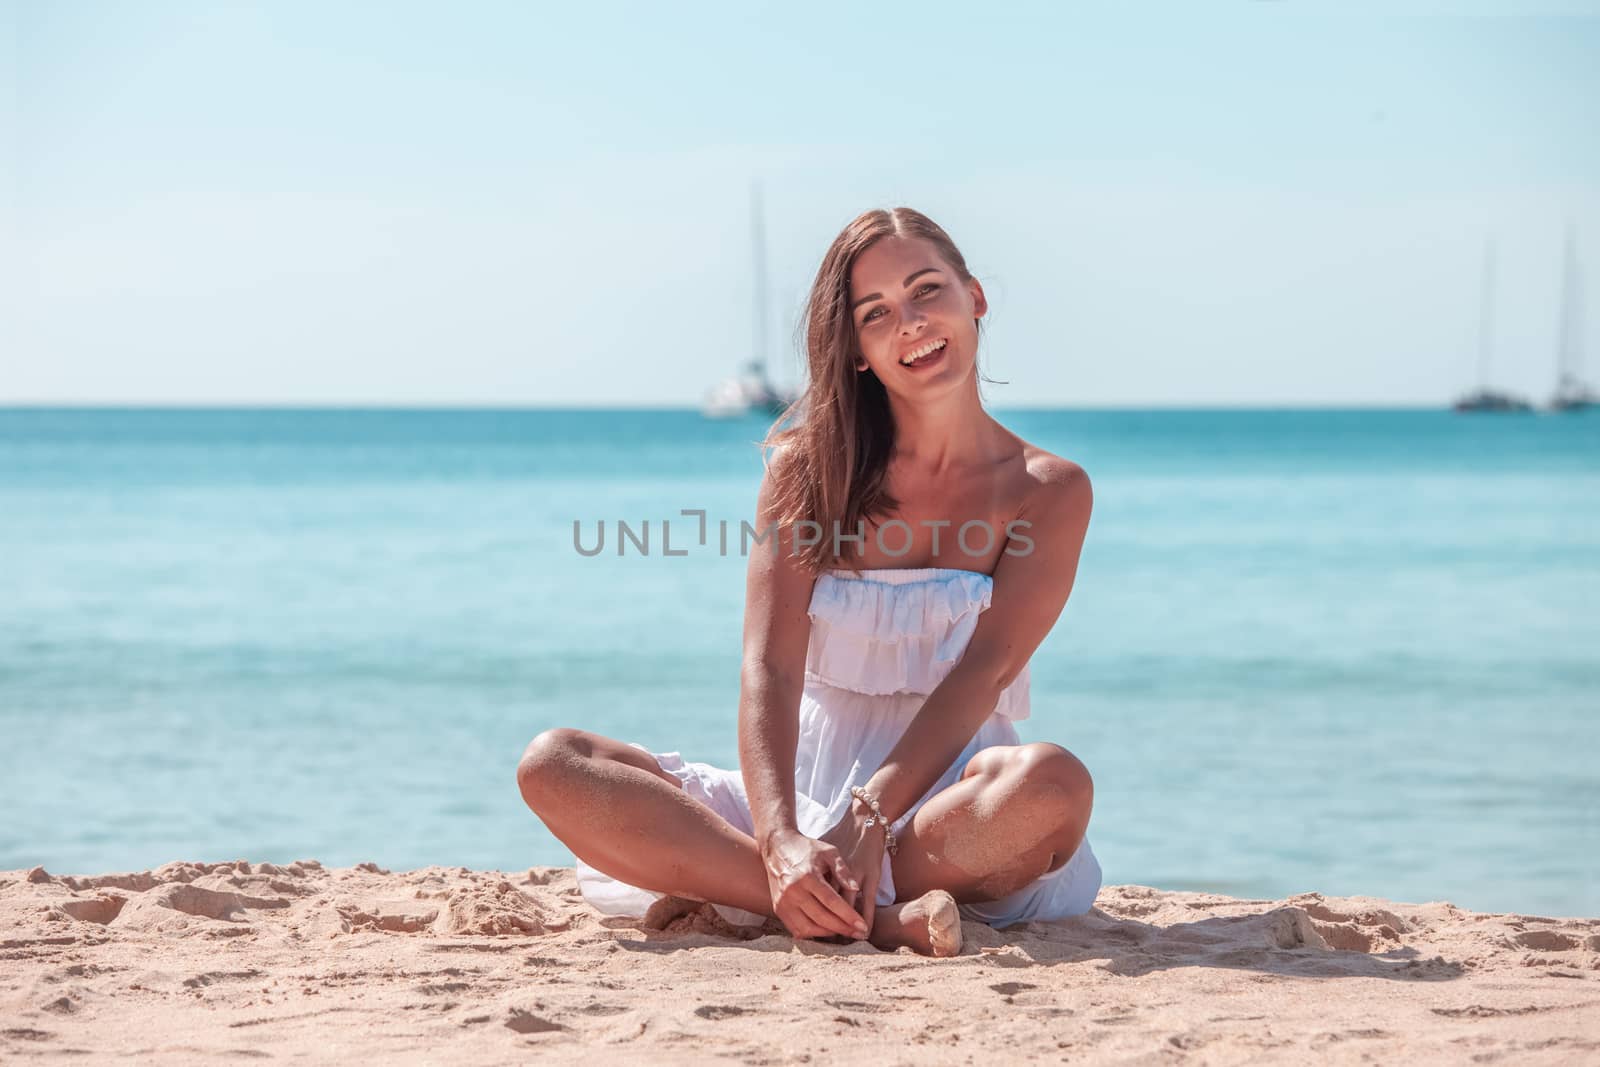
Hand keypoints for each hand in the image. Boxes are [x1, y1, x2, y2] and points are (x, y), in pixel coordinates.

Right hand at [758, 828, 870, 941]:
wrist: (777, 847)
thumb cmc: (807, 849)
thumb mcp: (829, 851)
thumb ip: (843, 870)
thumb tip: (856, 889)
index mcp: (807, 876)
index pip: (831, 902)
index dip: (848, 916)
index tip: (862, 926)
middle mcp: (793, 891)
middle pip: (821, 917)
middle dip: (843, 928)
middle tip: (859, 934)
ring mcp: (783, 902)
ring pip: (808, 928)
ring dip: (828, 934)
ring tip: (844, 932)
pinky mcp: (778, 908)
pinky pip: (796, 929)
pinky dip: (812, 933)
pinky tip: (826, 930)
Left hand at [819, 800, 887, 935]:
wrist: (860, 820)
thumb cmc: (839, 837)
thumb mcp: (820, 856)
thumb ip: (813, 875)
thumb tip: (803, 893)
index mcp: (818, 873)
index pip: (814, 903)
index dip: (815, 921)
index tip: (817, 935)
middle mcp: (834, 876)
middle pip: (828, 909)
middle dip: (831, 927)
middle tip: (833, 943)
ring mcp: (854, 876)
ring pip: (847, 908)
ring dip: (848, 926)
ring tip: (849, 940)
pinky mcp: (871, 876)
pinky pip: (867, 903)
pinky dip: (864, 917)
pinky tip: (865, 928)